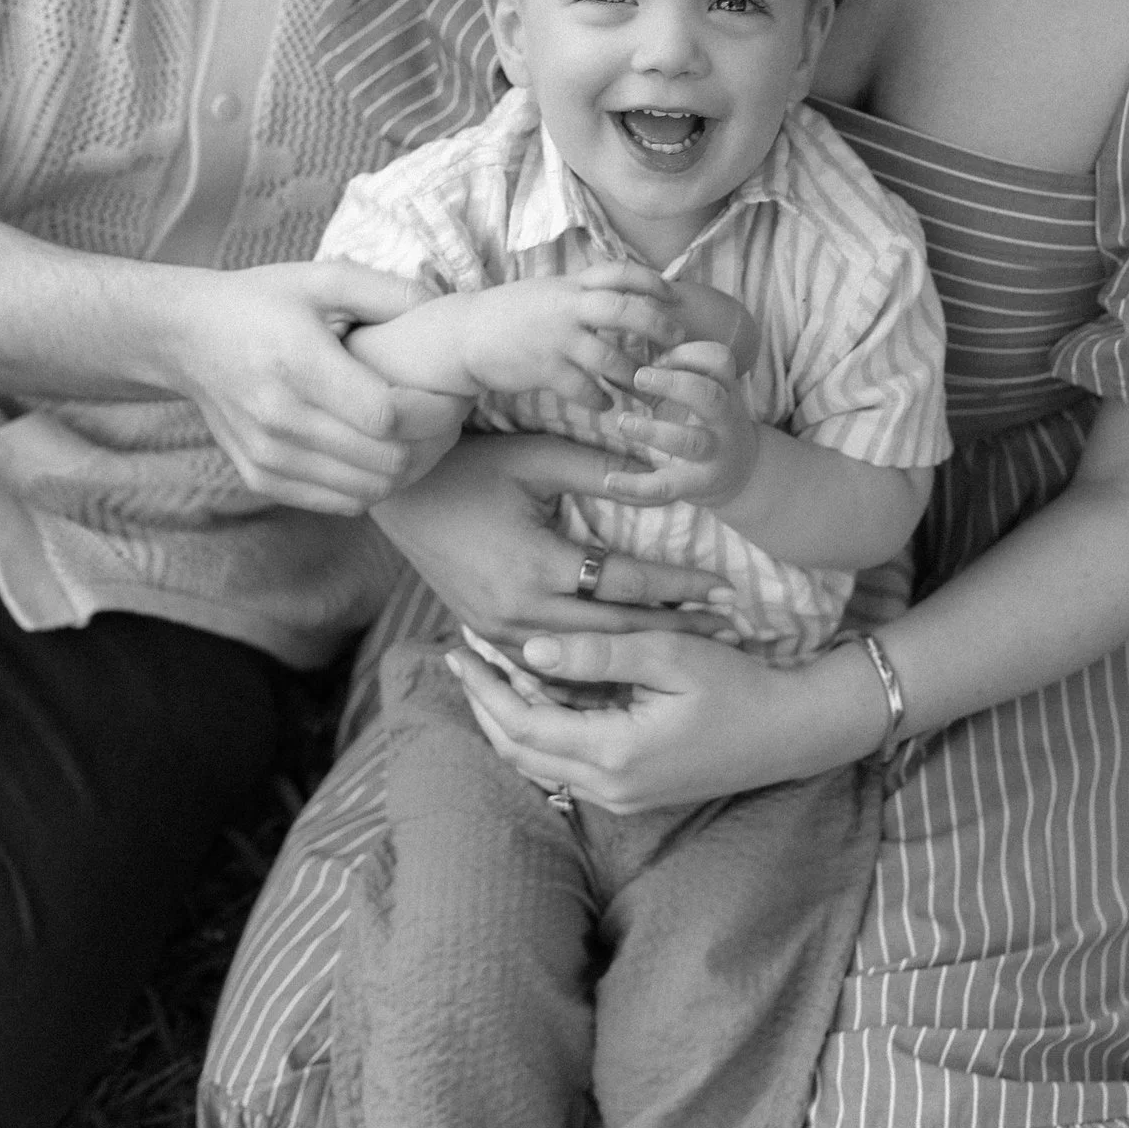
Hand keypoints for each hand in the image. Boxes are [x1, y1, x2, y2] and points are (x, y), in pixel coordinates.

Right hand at [167, 261, 467, 514]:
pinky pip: (344, 501)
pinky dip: (375, 484)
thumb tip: (449, 312)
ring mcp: (267, 456)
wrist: (186, 337)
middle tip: (450, 415)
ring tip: (421, 433)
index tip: (456, 393)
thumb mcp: (324, 278)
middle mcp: (279, 419)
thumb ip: (391, 293)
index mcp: (299, 364)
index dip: (436, 412)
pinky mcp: (262, 477)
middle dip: (433, 441)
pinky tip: (382, 450)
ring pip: (371, 489)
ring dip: (410, 467)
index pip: (389, 416)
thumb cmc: (262, 303)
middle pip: (387, 460)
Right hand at [370, 434, 735, 646]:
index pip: (627, 583)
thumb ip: (600, 468)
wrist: (401, 498)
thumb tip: (665, 472)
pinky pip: (551, 664)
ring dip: (639, 655)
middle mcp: (520, 610)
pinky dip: (594, 666)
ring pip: (586, 658)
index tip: (724, 585)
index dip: (681, 584)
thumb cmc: (472, 467)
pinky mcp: (489, 636)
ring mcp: (500, 631)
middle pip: (616, 631)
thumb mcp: (537, 458)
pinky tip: (630, 669)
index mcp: (536, 565)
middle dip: (675, 631)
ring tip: (691, 650)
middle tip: (727, 630)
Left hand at [443, 629, 889, 812]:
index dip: (484, 689)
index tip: (460, 650)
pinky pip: (565, 768)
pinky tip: (534, 698)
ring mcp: (620, 798)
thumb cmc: (738, 685)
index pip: (521, 726)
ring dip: (507, 721)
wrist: (790, 732)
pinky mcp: (631, 795)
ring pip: (538, 765)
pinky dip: (539, 734)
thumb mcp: (668, 655)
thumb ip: (597, 655)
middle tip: (461, 660)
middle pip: (518, 752)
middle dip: (482, 706)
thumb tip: (528, 651)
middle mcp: (609, 787)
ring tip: (486, 674)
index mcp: (614, 752)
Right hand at [460, 260, 682, 408]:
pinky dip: (599, 399)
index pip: (620, 272)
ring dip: (633, 374)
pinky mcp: (544, 369)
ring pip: (609, 357)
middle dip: (657, 325)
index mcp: (571, 285)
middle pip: (625, 310)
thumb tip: (626, 291)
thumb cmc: (513, 313)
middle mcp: (567, 308)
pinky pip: (583, 388)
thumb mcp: (549, 291)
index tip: (676, 296)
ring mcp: (556, 339)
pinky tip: (606, 405)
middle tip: (678, 341)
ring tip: (645, 386)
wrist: (465, 334)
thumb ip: (584, 291)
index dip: (653, 282)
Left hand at [600, 342, 758, 508]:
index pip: (719, 361)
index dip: (689, 354)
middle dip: (675, 384)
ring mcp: (713, 453)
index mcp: (724, 389)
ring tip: (623, 423)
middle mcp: (724, 419)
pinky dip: (636, 486)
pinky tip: (610, 481)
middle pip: (709, 396)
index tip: (660, 357)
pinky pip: (667, 486)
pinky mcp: (696, 484)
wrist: (740, 471)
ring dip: (653, 431)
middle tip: (639, 377)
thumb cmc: (706, 418)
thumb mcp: (699, 390)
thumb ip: (668, 372)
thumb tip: (619, 350)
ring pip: (689, 442)